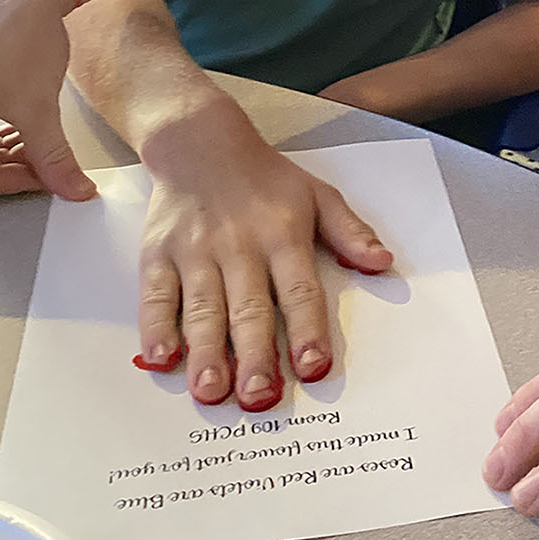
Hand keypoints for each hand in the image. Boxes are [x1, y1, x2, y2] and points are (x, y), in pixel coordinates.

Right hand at [0, 0, 93, 199]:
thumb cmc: (22, 34)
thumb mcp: (39, 109)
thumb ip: (54, 158)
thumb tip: (74, 191)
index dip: (2, 183)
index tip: (39, 180)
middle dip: (5, 164)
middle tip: (45, 166)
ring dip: (4, 146)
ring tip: (40, 142)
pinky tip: (28, 122)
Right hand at [134, 104, 392, 410]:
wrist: (200, 141)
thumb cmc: (266, 178)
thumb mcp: (317, 194)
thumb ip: (349, 231)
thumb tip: (383, 263)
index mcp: (283, 234)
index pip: (299, 289)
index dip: (308, 329)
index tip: (314, 367)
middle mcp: (239, 246)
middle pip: (249, 307)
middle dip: (255, 354)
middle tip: (258, 398)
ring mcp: (195, 252)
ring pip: (202, 308)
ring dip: (207, 351)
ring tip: (211, 391)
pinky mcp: (158, 254)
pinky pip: (155, 296)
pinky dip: (156, 327)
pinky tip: (161, 357)